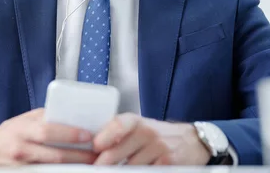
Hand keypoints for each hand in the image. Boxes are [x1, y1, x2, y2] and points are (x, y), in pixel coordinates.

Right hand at [0, 108, 96, 165]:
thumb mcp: (23, 120)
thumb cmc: (8, 133)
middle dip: (79, 156)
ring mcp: (22, 167)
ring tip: (91, 164)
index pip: (47, 131)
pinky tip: (73, 170)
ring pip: (53, 169)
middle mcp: (21, 149)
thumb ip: (44, 118)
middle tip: (98, 154)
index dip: (69, 134)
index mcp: (21, 130)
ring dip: (74, 167)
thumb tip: (70, 116)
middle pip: (55, 155)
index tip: (88, 135)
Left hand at [92, 113, 210, 165]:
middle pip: (118, 152)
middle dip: (104, 163)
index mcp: (135, 121)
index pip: (118, 124)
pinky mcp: (169, 163)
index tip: (96, 147)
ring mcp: (159, 148)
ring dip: (121, 171)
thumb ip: (119, 134)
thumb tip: (94, 148)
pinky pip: (147, 172)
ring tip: (117, 170)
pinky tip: (136, 171)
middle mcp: (147, 132)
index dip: (104, 137)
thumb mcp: (140, 127)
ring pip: (130, 167)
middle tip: (97, 168)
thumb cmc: (158, 135)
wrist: (193, 140)